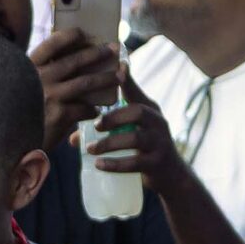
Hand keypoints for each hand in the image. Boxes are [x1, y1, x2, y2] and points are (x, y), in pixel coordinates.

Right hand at [32, 27, 120, 147]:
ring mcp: (49, 96)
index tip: (82, 31)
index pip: (49, 45)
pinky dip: (94, 109)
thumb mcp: (26, 90)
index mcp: (28, 69)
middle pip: (74, 61)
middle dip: (97, 53)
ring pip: (86, 83)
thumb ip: (44, 79)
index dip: (67, 36)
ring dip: (106, 78)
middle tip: (113, 48)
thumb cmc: (23, 115)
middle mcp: (38, 79)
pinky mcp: (60, 115)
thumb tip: (75, 67)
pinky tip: (98, 111)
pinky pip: (86, 108)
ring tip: (119, 75)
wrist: (13, 145)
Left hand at [84, 69, 191, 193]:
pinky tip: (99, 165)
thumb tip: (72, 138)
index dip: (127, 80)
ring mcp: (159, 143)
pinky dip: (115, 164)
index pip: (136, 92)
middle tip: (95, 125)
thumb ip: (106, 132)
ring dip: (109, 143)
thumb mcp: (132, 133)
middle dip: (113, 117)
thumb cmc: (146, 149)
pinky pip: (135, 163)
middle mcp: (158, 123)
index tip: (117, 68)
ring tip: (90, 149)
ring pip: (135, 138)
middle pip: (137, 112)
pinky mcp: (156, 163)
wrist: (172, 175)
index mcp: (150, 110)